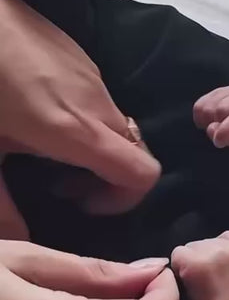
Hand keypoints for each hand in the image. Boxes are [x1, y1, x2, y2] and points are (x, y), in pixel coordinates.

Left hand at [0, 0, 160, 238]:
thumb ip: (1, 205)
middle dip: (108, 180)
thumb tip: (19, 242)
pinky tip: (38, 115)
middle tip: (58, 183)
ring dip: (97, 152)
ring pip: (119, 127)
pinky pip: (102, 102)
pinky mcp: (81, 57)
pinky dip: (87, 124)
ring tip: (44, 151)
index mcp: (78, 132)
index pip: (143, 174)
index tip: (79, 202)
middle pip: (137, 152)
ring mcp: (93, 77)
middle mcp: (98, 104)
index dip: (124, 201)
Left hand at [172, 231, 228, 299]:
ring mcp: (213, 252)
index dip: (214, 256)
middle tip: (205, 286)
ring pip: (188, 249)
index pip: (224, 239)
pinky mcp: (194, 261)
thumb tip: (210, 258)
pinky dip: (177, 272)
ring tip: (197, 289)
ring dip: (187, 266)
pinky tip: (188, 288)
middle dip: (200, 260)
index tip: (214, 276)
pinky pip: (176, 258)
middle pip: (203, 242)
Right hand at [193, 86, 228, 148]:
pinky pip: (199, 105)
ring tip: (218, 130)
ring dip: (208, 123)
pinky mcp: (216, 92)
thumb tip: (211, 129)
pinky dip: (200, 119)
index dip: (226, 129)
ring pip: (207, 107)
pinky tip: (211, 124)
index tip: (218, 141)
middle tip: (221, 137)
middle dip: (217, 126)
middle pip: (221, 109)